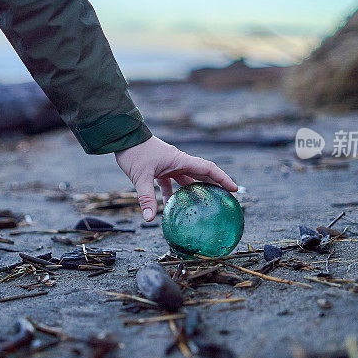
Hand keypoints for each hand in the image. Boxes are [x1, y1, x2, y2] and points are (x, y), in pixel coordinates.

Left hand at [115, 136, 238, 221]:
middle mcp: (178, 162)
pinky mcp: (160, 169)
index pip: (208, 168)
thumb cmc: (135, 152)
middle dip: (214, 186)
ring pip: (187, 180)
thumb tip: (149, 219)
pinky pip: (171, 183)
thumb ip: (146, 197)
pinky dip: (172, 195)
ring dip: (194, 192)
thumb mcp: (140, 176)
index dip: (223, 178)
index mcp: (180, 160)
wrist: (123, 138)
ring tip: (202, 207)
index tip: (234, 189)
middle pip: (202, 175)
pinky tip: (169, 209)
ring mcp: (169, 165)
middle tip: (225, 200)